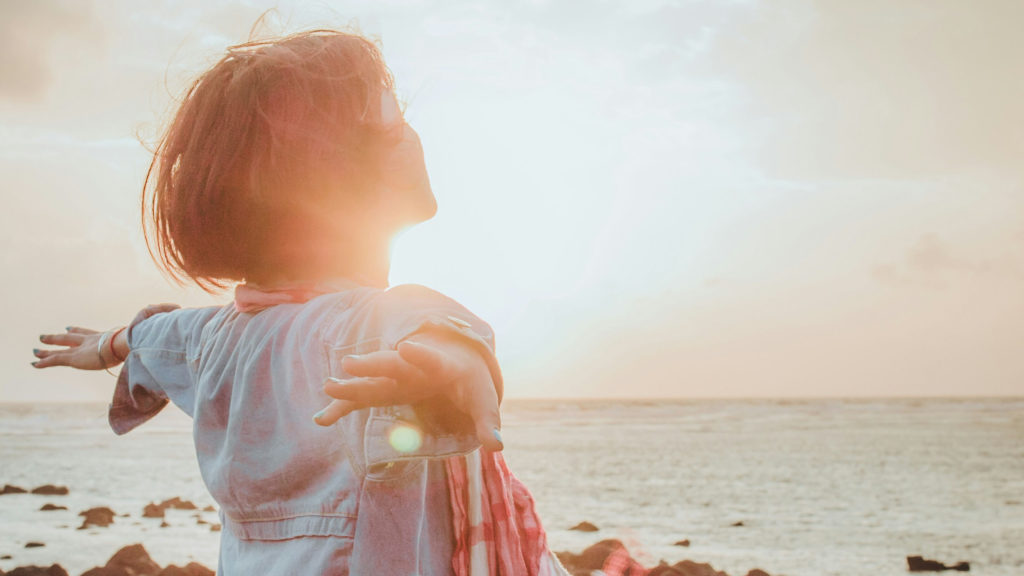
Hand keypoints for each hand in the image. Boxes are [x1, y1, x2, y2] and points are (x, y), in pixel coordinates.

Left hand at [33, 303, 180, 370]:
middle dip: (64, 336)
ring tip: (34, 351)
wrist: (136, 341)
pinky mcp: (78, 357)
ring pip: (62, 347)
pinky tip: (34, 364)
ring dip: (48, 348)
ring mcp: (85, 348)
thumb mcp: (157, 327)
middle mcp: (94, 340)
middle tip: (55, 333)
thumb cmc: (148, 336)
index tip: (70, 327)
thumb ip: (164, 319)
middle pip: (75, 336)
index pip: (93, 333)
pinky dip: (45, 362)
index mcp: (109, 336)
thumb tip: (179, 309)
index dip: (81, 330)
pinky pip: (57, 360)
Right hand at [316, 336, 503, 450]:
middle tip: (348, 363)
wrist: (456, 360)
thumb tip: (495, 447)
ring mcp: (397, 378)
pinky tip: (322, 419)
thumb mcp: (483, 400)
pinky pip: (362, 399)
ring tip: (327, 386)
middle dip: (371, 364)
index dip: (420, 354)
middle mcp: (414, 368)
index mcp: (441, 366)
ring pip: (372, 380)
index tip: (406, 348)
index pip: (431, 359)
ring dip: (351, 385)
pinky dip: (343, 407)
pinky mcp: (387, 390)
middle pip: (391, 365)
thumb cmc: (471, 382)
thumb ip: (488, 423)